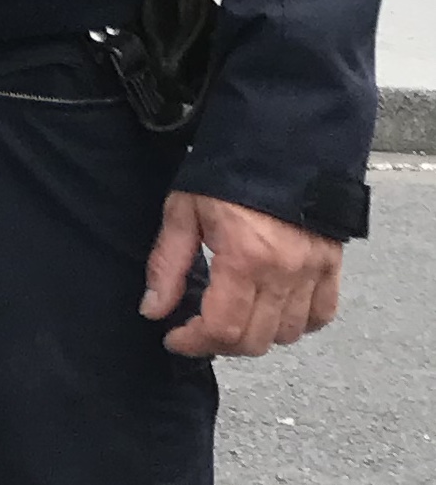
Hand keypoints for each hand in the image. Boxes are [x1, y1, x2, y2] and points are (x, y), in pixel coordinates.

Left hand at [143, 189, 343, 358]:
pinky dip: (298, 324)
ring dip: (257, 336)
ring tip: (233, 317)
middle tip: (198, 329)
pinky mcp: (332, 266)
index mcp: (244, 258)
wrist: (277, 141)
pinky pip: (321, 315)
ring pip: (289, 335)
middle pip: (256, 341)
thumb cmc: (225, 171)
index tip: (175, 338)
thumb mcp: (183, 210)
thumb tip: (153, 309)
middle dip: (220, 344)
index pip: (222, 329)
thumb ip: (167, 264)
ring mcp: (313, 272)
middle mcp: (284, 273)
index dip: (194, 343)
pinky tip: (274, 312)